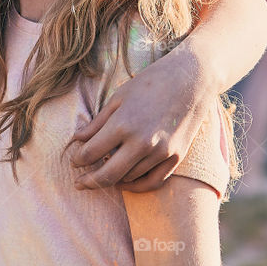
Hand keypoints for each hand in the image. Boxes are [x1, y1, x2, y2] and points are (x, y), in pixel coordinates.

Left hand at [68, 49, 213, 191]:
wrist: (192, 79)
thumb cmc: (151, 82)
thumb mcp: (118, 98)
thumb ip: (97, 123)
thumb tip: (77, 140)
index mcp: (123, 124)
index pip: (91, 153)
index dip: (78, 159)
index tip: (74, 160)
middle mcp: (142, 143)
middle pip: (107, 175)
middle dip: (89, 182)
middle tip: (78, 183)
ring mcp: (161, 152)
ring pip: (128, 179)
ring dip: (112, 180)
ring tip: (103, 174)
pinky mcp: (176, 157)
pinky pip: (152, 182)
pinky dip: (136, 186)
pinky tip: (124, 183)